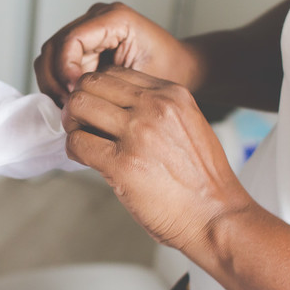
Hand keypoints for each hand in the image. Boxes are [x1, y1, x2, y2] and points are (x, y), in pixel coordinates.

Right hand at [33, 2, 196, 106]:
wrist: (181, 66)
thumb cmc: (169, 72)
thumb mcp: (140, 80)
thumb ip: (106, 84)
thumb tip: (72, 97)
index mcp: (115, 18)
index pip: (70, 40)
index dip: (65, 69)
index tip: (73, 94)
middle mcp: (97, 17)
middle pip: (53, 46)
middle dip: (54, 79)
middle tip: (67, 105)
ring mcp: (88, 27)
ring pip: (49, 55)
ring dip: (54, 83)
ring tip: (69, 106)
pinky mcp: (84, 42)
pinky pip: (58, 62)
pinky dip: (59, 83)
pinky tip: (72, 100)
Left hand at [62, 66, 255, 254]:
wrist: (216, 216)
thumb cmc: (202, 179)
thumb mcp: (188, 124)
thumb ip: (157, 109)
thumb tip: (117, 107)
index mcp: (172, 94)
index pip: (115, 73)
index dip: (99, 90)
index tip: (97, 109)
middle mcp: (154, 106)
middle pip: (91, 82)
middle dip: (79, 102)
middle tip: (81, 123)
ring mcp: (138, 133)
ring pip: (79, 105)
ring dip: (72, 123)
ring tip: (83, 140)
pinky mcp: (122, 164)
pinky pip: (77, 142)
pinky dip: (73, 149)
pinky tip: (86, 160)